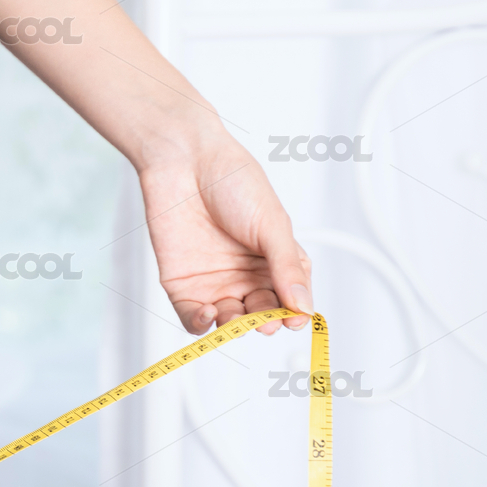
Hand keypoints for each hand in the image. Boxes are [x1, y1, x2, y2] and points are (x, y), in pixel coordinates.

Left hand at [138, 132, 313, 335]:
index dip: (294, 313)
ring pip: (230, 322)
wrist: (185, 160)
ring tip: (240, 318)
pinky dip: (202, 324)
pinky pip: (193, 318)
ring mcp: (214, 281)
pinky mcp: (182, 285)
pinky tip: (210, 314)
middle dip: (266, 322)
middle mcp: (245, 275)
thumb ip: (287, 267)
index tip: (294, 320)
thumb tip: (303, 306)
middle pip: (261, 314)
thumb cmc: (233, 180)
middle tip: (267, 320)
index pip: (290, 299)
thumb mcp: (272, 224)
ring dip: (236, 326)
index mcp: (273, 260)